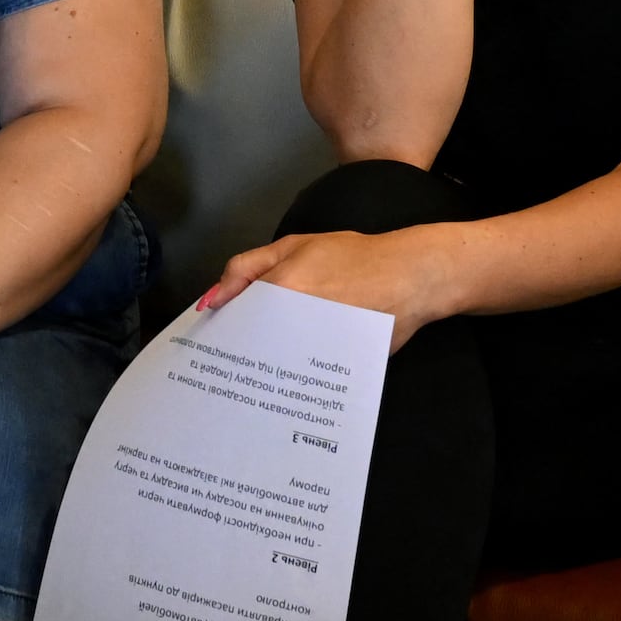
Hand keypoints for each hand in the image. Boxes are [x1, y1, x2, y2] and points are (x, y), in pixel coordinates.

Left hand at [197, 223, 463, 349]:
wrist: (410, 278)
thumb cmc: (352, 257)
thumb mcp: (296, 246)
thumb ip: (248, 267)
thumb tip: (211, 300)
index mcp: (281, 289)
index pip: (234, 319)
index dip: (224, 327)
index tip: (217, 337)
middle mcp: (294, 323)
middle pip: (252, 345)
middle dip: (243, 349)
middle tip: (239, 354)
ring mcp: (314, 349)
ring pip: (274, 364)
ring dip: (267, 364)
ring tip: (265, 363)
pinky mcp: (334, 370)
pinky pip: (302, 375)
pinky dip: (295, 373)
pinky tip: (295, 369)